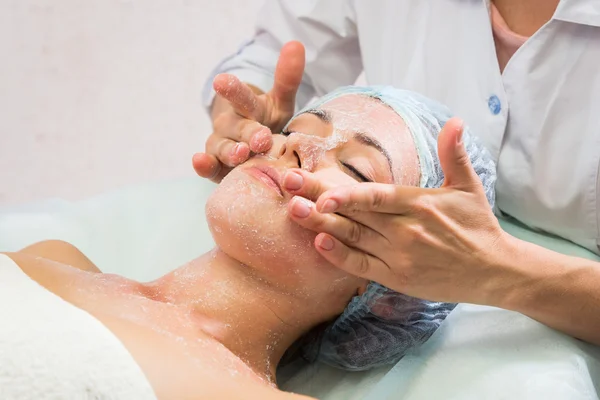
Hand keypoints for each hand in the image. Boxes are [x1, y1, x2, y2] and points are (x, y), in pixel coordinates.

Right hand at [193, 41, 304, 181]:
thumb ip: (287, 79)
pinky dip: (204, 166)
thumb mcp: (281, 101)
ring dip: (230, 151)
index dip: (232, 89)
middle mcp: (231, 125)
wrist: (251, 145)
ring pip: (223, 148)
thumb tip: (296, 44)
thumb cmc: (267, 122)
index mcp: (247, 107)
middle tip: (262, 137)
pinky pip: (210, 168)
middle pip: (237, 127)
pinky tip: (199, 162)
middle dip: (248, 132)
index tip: (222, 81)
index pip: (241, 96)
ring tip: (241, 154)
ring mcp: (222, 146)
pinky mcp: (218, 168)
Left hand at [283, 118, 509, 304]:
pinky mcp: (396, 277)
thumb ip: (454, 154)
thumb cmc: (478, 225)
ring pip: (353, 238)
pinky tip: (319, 244)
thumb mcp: (468, 187)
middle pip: (355, 213)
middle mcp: (405, 230)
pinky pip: (362, 266)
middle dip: (318, 199)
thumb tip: (454, 120)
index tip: (318, 190)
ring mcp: (399, 256)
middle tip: (287, 185)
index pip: (376, 197)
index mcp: (419, 204)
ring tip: (293, 211)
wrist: (494, 271)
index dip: (346, 194)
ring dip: (321, 225)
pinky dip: (340, 257)